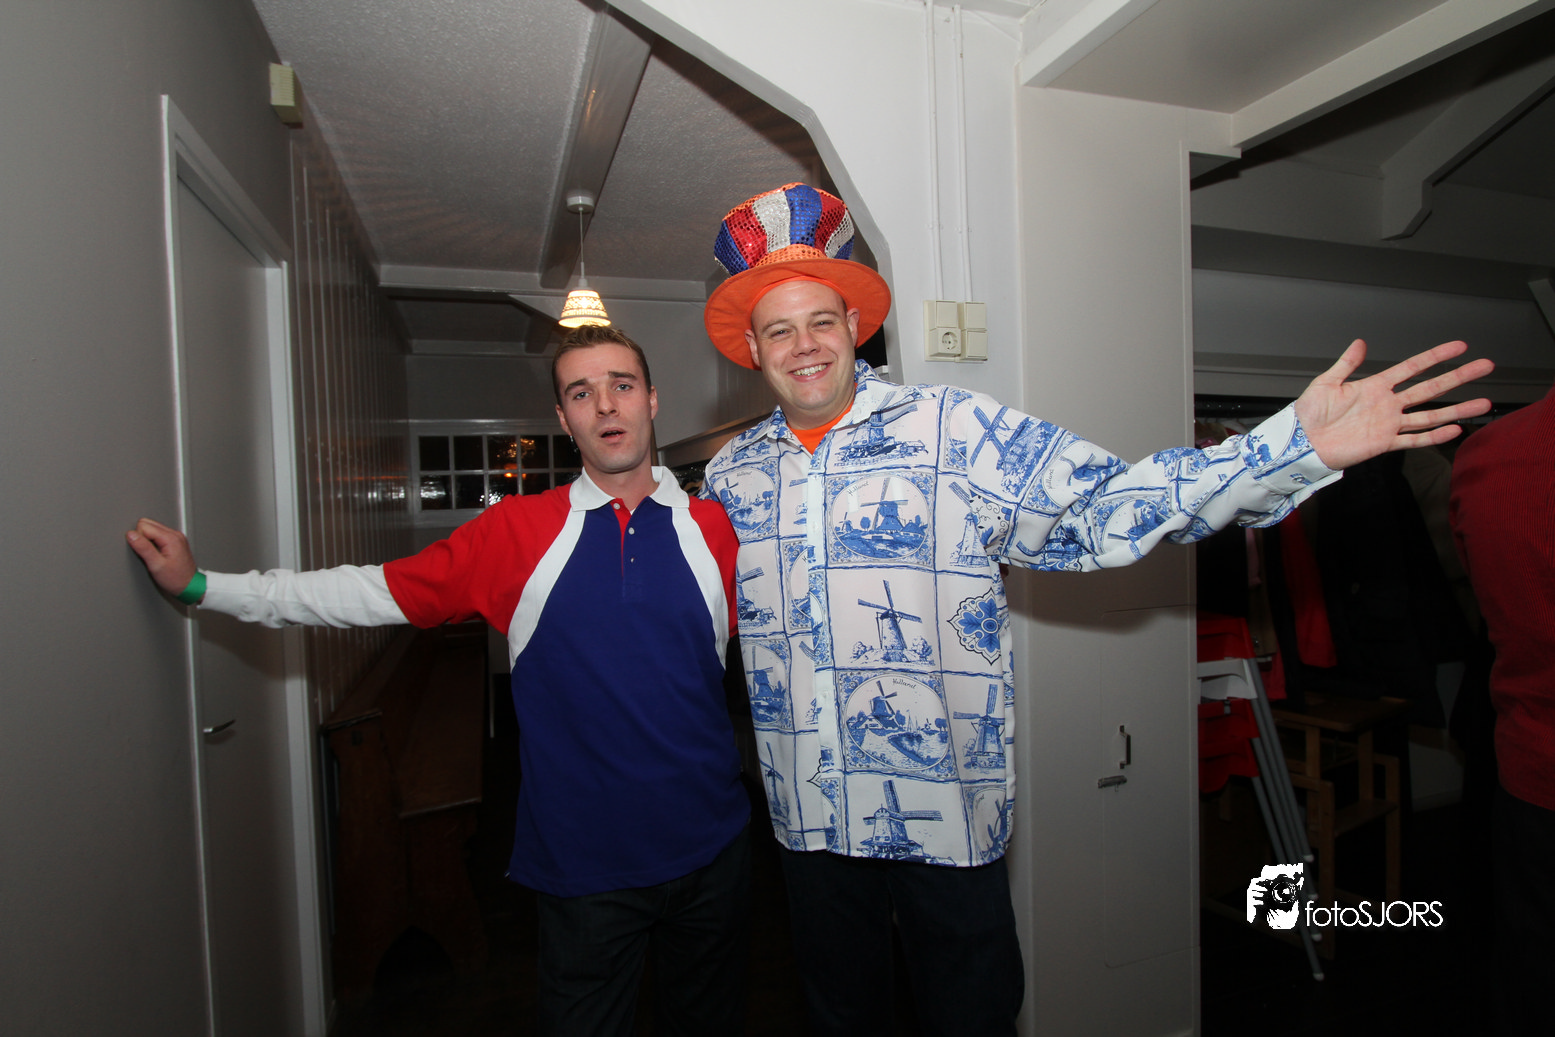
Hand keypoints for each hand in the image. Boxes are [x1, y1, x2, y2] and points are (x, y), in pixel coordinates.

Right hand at [126, 517, 198, 596]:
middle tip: (149, 554)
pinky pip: (158, 535)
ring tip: (154, 555)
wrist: (190, 586)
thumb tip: (131, 535)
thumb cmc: (175, 579)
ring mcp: (176, 537)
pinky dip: (153, 543)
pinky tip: (158, 554)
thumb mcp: (156, 565)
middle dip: (142, 537)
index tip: (145, 552)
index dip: (138, 539)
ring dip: (148, 540)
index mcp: (171, 538)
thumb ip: (143, 548)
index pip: (143, 526)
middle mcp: (175, 534)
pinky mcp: (175, 541)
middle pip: (147, 524)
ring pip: (152, 528)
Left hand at [1294, 339, 1492, 470]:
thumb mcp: (1325, 382)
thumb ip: (1346, 363)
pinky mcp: (1384, 443)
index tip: (1460, 347)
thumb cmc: (1308, 414)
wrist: (1300, 443)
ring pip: (1429, 415)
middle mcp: (1387, 404)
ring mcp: (1388, 424)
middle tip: (1486, 366)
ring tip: (1483, 403)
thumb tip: (1361, 342)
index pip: (1413, 367)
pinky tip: (1454, 430)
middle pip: (1430, 388)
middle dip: (1458, 377)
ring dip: (1456, 409)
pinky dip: (1433, 436)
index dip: (1436, 356)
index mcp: (1375, 386)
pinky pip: (1413, 440)